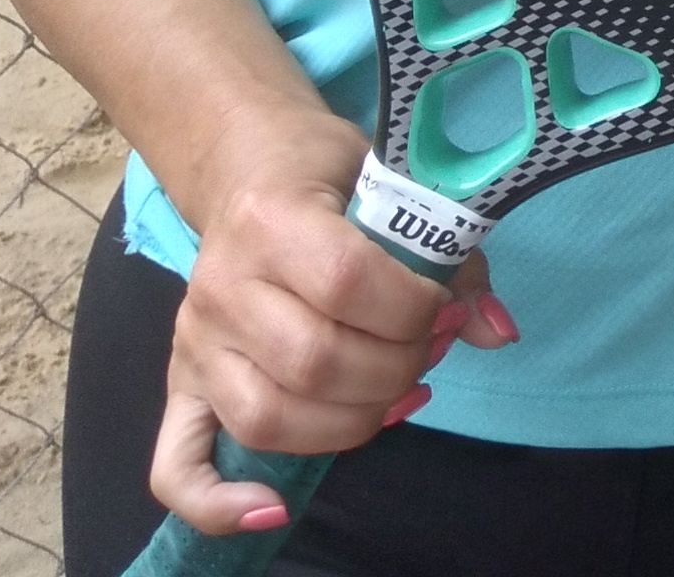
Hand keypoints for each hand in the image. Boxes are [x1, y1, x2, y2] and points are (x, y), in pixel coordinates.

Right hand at [146, 112, 517, 535]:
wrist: (250, 169)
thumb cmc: (332, 177)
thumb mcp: (396, 186)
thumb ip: (451, 258)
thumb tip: (496, 332)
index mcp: (272, 220)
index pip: (349, 283)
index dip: (413, 309)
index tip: (442, 306)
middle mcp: (221, 286)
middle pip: (315, 362)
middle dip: (394, 370)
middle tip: (424, 351)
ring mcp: (195, 343)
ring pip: (268, 418)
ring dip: (351, 423)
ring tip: (391, 394)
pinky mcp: (181, 385)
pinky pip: (177, 466)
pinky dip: (218, 502)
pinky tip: (274, 504)